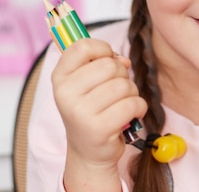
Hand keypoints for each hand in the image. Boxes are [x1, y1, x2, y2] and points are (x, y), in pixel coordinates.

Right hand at [51, 39, 146, 185]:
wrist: (88, 150)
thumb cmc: (91, 109)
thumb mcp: (86, 83)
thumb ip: (101, 62)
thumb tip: (124, 60)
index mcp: (60, 77)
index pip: (82, 46)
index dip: (103, 49)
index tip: (108, 60)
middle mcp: (65, 93)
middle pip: (110, 65)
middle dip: (122, 74)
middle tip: (115, 90)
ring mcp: (81, 112)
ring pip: (124, 85)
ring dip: (131, 92)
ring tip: (121, 104)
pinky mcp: (100, 128)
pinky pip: (133, 104)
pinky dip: (138, 107)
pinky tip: (130, 115)